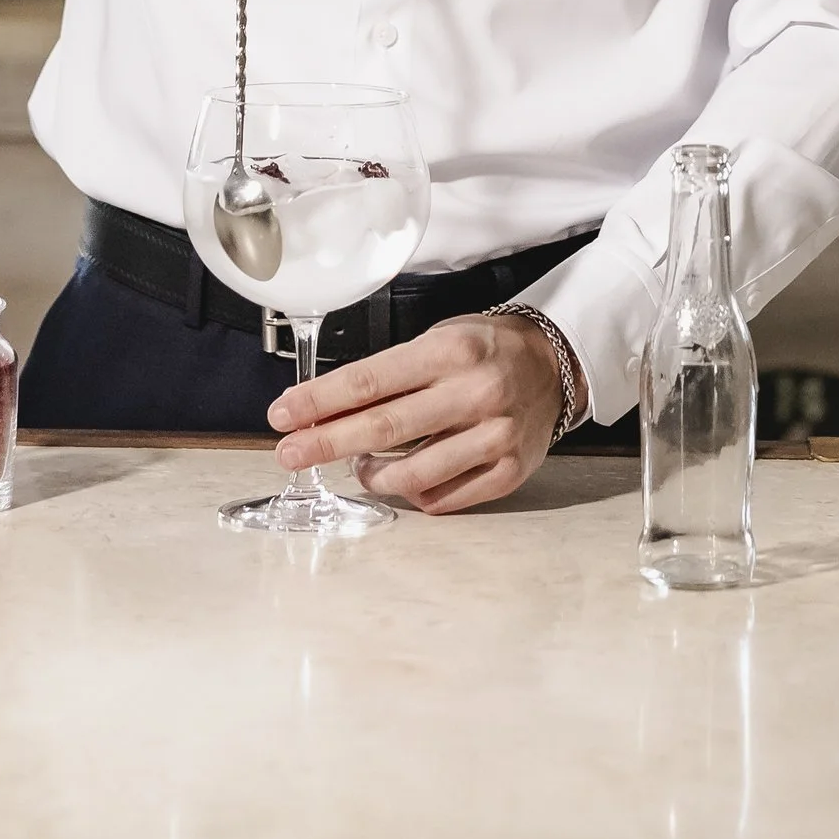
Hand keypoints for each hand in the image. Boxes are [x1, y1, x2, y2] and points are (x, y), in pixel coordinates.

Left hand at [266, 313, 567, 513]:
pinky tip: (404, 476)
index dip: (320, 401)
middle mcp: (474, 393)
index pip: (369, 381)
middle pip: (383, 428)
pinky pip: (442, 498)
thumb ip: (390, 375)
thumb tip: (327, 410)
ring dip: (370, 475)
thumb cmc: (485, 349)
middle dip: (326, 442)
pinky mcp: (507, 472)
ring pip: (410, 474)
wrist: (554, 365)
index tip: (283, 414)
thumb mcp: (438, 340)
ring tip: (357, 465)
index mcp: (451, 351)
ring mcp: (494, 436)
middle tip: (289, 453)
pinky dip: (412, 492)